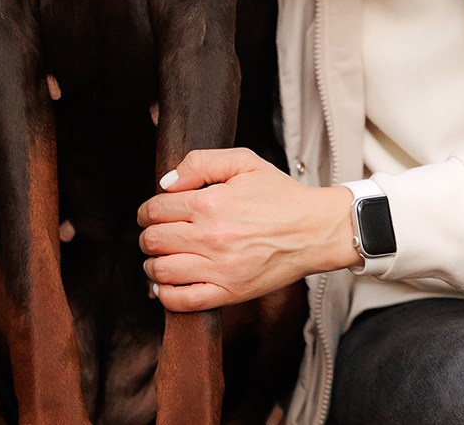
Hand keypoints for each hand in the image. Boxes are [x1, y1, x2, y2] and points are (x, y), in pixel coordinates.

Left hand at [137, 148, 357, 311]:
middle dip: (148, 236)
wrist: (315, 230)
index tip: (153, 213)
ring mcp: (219, 269)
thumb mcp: (244, 162)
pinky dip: (165, 295)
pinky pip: (183, 301)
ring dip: (152, 265)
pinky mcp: (229, 293)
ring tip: (159, 258)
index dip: (148, 210)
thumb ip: (200, 163)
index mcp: (210, 204)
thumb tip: (166, 183)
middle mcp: (210, 238)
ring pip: (161, 272)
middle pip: (153, 241)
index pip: (156, 210)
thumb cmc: (281, 195)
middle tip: (156, 234)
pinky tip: (165, 286)